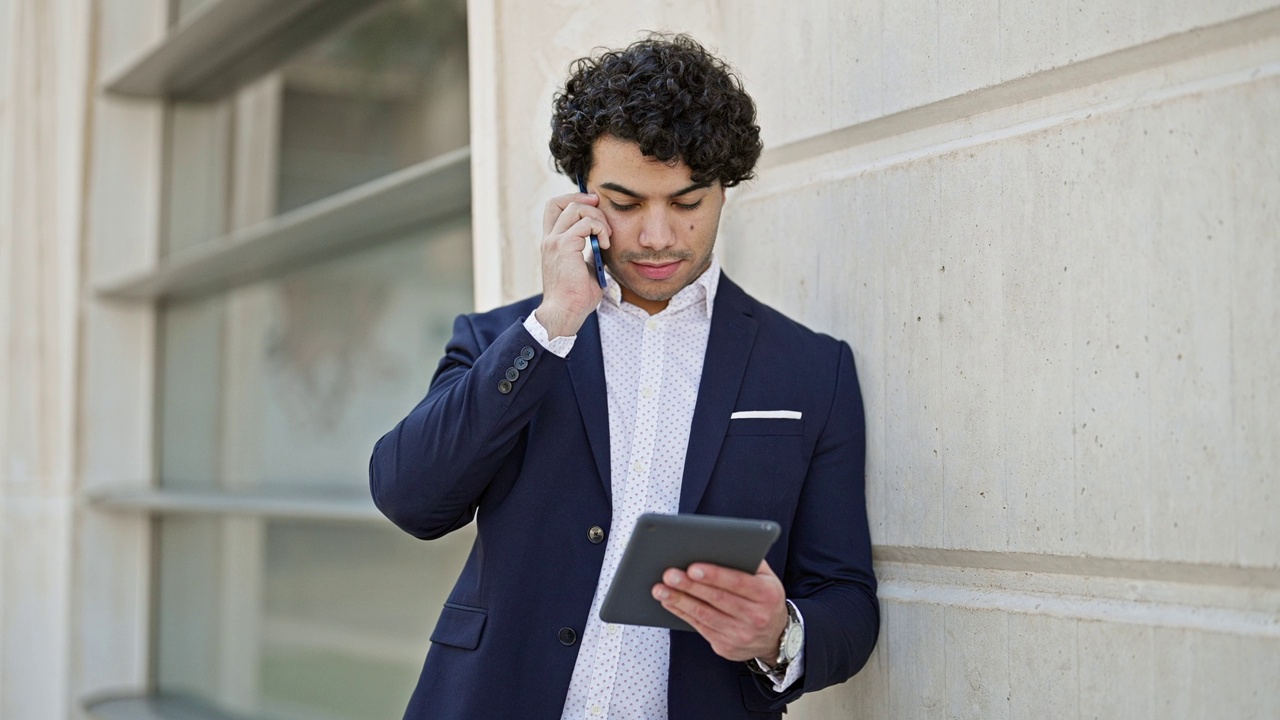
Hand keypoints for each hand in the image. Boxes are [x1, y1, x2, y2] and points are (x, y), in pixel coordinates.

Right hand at [534, 191, 610, 338]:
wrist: (565, 313)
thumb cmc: (576, 297)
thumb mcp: (586, 268)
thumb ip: (590, 252)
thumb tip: (603, 243)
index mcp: (552, 243)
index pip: (554, 208)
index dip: (573, 200)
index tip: (593, 205)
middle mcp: (550, 239)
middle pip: (561, 202)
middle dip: (586, 201)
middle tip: (604, 215)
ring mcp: (555, 241)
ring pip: (576, 209)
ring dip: (598, 218)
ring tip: (607, 236)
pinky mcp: (564, 246)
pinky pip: (586, 223)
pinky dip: (601, 228)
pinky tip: (606, 243)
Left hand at [652, 560, 788, 663]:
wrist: (775, 636)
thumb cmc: (764, 597)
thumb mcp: (766, 578)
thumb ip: (748, 561)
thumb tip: (718, 545)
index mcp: (768, 594)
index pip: (739, 583)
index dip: (714, 575)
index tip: (693, 568)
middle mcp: (756, 617)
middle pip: (718, 599)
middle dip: (690, 586)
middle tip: (669, 575)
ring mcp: (741, 635)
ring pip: (705, 616)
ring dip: (680, 601)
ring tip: (660, 589)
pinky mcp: (726, 647)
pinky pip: (700, 628)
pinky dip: (682, 613)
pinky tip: (669, 602)